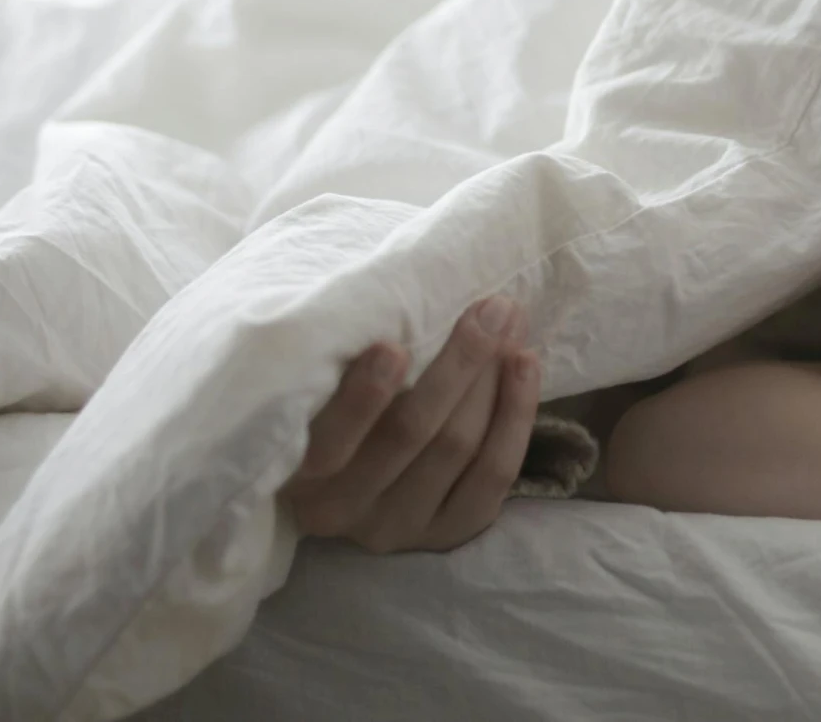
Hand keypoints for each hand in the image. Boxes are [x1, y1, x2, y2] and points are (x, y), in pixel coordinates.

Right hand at [280, 296, 542, 552]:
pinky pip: (493, 474)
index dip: (363, 400)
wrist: (348, 473)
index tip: (392, 347)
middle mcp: (341, 509)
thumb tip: (400, 287)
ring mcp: (395, 527)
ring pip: (458, 447)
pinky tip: (526, 365)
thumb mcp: (317, 386)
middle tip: (492, 307)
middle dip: (461, 362)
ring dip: (494, 377)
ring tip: (512, 320)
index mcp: (295, 473)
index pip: (330, 443)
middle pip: (412, 433)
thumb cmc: (329, 400)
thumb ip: (338, 358)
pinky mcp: (443, 534)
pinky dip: (516, 415)